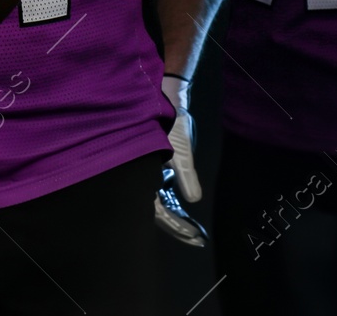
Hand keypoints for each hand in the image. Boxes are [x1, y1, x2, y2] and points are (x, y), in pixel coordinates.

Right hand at [154, 74, 205, 246]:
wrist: (162, 96)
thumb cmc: (167, 121)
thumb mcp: (180, 148)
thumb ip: (186, 175)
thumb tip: (193, 200)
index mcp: (142, 174)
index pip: (159, 211)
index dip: (176, 226)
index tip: (194, 237)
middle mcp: (141, 176)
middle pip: (156, 212)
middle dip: (176, 227)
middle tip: (195, 239)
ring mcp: (146, 172)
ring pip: (157, 203)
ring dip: (175, 216)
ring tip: (192, 231)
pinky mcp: (153, 166)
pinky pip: (160, 191)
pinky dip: (172, 203)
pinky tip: (183, 209)